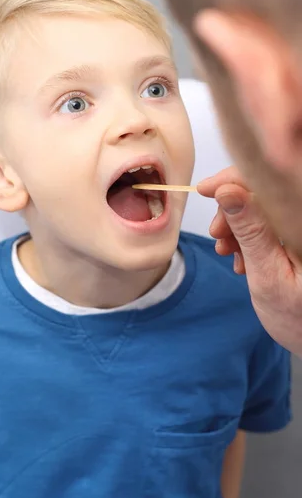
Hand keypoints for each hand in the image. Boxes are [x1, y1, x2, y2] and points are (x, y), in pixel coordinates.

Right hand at [198, 166, 301, 355]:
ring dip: (238, 226)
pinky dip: (248, 237)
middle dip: (233, 210)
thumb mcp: (268, 275)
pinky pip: (268, 223)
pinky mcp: (295, 237)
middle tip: (217, 236)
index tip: (205, 190)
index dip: (235, 179)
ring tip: (229, 253)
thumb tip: (227, 191)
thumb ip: (251, 232)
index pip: (270, 180)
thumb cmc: (300, 319)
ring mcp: (298, 228)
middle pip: (263, 191)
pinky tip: (243, 258)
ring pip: (262, 207)